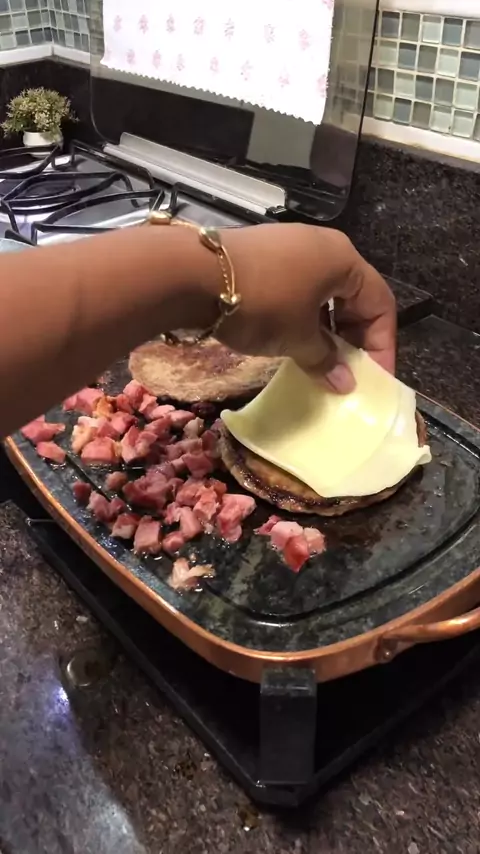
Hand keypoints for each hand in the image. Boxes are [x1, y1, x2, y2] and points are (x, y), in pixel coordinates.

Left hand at [216, 223, 395, 393]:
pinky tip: (292, 340)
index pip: (380, 304)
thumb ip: (326, 359)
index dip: (382, 345)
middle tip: (346, 373)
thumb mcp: (297, 337)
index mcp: (344, 259)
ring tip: (318, 362)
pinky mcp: (266, 255)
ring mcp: (292, 246)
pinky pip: (299, 288)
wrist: (192, 274)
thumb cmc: (261, 304)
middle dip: (354, 338)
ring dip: (327, 330)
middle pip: (354, 296)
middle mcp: (324, 246)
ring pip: (324, 293)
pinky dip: (304, 316)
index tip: (373, 379)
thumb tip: (344, 383)